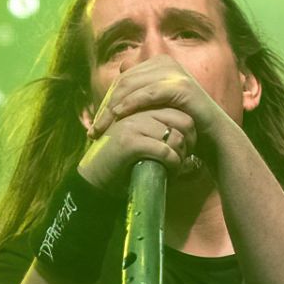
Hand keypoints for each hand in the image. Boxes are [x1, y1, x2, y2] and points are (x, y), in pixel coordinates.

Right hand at [75, 106, 196, 195]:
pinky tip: (170, 173)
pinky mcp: (130, 142)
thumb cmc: (120, 160)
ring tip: (176, 168)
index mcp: (140, 106)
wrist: (94, 177)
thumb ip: (157, 130)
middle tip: (185, 158)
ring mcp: (133, 125)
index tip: (187, 148)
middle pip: (182, 120)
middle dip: (189, 142)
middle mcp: (136, 111)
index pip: (179, 111)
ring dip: (181, 156)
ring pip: (175, 136)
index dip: (188, 131)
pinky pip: (164, 151)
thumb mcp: (140, 138)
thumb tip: (189, 133)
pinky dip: (173, 165)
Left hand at [84, 55, 231, 144]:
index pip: (122, 80)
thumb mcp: (158, 105)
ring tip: (101, 127)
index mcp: (158, 64)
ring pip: (132, 86)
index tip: (95, 126)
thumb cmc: (182, 124)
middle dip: (106, 107)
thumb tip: (123, 65)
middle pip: (124, 82)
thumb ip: (141, 88)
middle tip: (94, 130)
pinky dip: (131, 104)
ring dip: (113, 108)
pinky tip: (118, 116)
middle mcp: (165, 63)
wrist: (212, 137)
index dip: (105, 101)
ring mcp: (174, 72)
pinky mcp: (181, 86)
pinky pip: (148, 93)